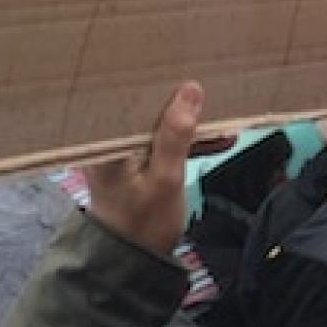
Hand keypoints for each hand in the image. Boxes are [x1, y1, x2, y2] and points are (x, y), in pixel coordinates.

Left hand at [85, 82, 204, 258]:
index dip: (153, 78)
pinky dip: (187, 141)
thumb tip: (190, 90)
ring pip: (157, 123)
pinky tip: (218, 137)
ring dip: (188, 121)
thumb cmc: (143, 226)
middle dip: (175, 95)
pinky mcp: (136, 163)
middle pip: (143, 106)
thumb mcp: (166, 180)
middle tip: (206, 77)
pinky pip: (163, 141)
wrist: (133, 264)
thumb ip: (176, 135)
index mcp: (106, 141)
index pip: (127, 96)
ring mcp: (122, 152)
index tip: (180, 62)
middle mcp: (108, 140)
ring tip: (221, 110)